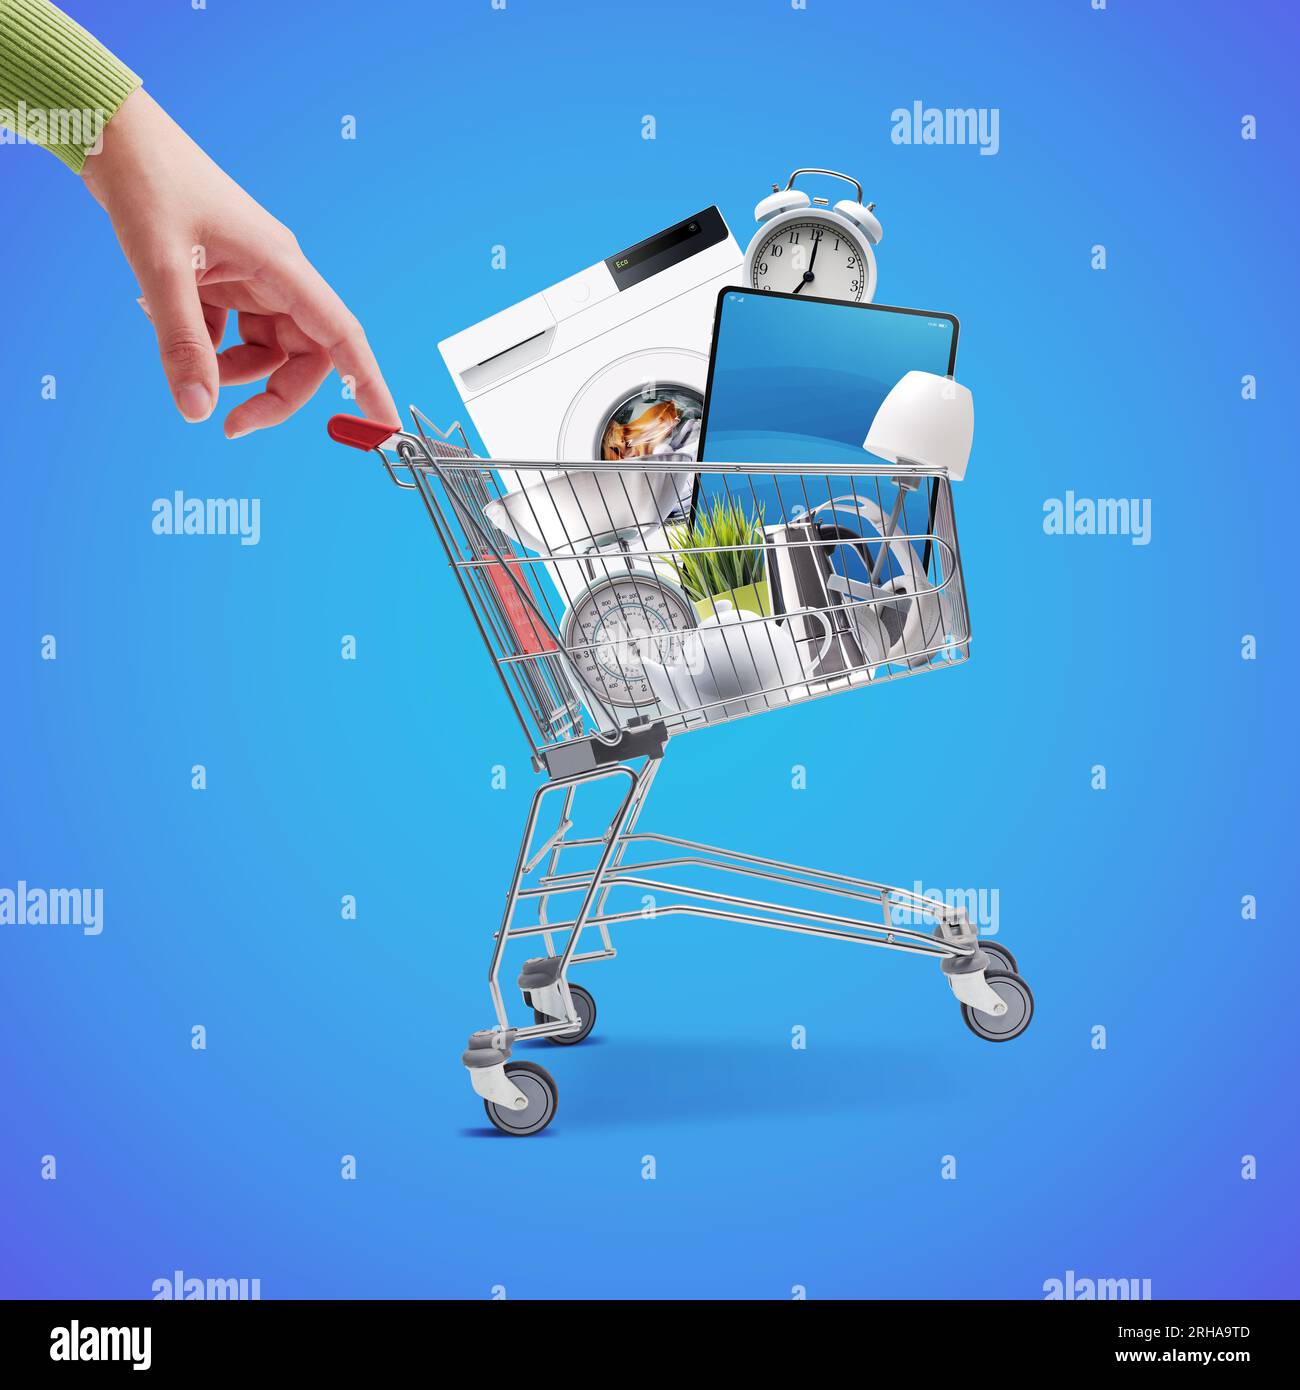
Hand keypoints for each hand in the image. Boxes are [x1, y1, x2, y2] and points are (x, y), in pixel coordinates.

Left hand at [81, 89, 397, 436]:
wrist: (118, 136)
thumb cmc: (148, 184)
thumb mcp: (161, 269)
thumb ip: (182, 344)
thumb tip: (198, 412)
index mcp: (281, 267)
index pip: (342, 336)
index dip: (368, 383)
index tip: (386, 426)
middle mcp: (277, 275)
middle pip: (304, 357)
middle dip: (274, 395)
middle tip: (230, 425)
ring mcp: (252, 278)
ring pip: (266, 350)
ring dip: (230, 370)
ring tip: (179, 353)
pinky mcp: (225, 279)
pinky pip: (230, 332)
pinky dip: (203, 342)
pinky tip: (157, 312)